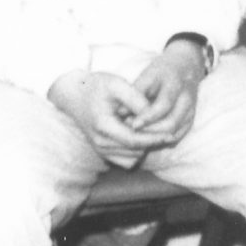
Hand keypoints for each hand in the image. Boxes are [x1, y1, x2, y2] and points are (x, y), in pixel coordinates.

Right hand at [48, 70, 168, 168]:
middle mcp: (99, 142)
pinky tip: (144, 136)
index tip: (171, 134)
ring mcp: (99, 149)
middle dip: (153, 143)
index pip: (134, 140)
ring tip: (157, 132)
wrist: (74, 94)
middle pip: (134, 151)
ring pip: (131, 157)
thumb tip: (153, 113)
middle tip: (170, 132)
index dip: (154, 138)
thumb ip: (136, 99)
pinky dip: (136, 151)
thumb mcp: (118, 85)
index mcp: (103, 126)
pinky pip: (125, 159)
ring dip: (145, 148)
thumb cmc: (97, 86)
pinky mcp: (102, 151)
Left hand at [129, 40, 206, 147]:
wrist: (185, 66)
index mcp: (175, 84)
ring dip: (156, 138)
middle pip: (171, 123)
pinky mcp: (192, 117)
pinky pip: (179, 134)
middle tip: (132, 133)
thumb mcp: (147, 75)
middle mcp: (186, 98)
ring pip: (175, 131)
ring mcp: (191, 109)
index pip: (163, 106)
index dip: (147, 118)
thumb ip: (135, 93)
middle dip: (150, 131)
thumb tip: (119, 113)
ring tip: (139, 138)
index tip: (131, 125)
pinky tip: (151, 140)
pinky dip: (165, 140)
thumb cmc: (161, 72)